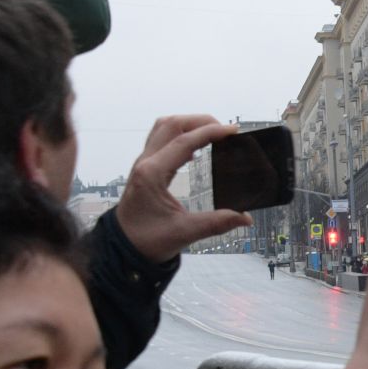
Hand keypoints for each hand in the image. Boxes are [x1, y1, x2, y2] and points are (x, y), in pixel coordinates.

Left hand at [114, 116, 250, 262]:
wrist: (121, 247)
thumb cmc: (146, 241)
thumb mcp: (184, 233)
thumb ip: (217, 223)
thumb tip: (245, 218)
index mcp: (152, 174)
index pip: (183, 142)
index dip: (210, 132)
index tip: (232, 130)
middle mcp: (145, 163)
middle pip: (171, 125)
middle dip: (200, 121)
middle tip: (225, 130)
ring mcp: (143, 163)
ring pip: (164, 128)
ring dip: (188, 124)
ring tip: (212, 133)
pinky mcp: (145, 168)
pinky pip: (161, 139)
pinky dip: (180, 135)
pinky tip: (196, 148)